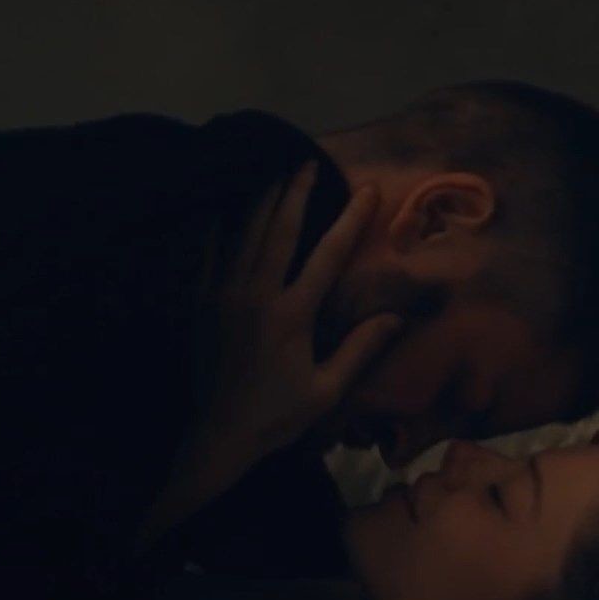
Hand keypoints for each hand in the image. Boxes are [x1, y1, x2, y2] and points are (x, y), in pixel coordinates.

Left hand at [140, 163, 402, 547]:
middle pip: (278, 231)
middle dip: (295, 194)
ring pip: (244, 235)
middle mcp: (256, 295)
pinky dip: (218, 229)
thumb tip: (396, 317)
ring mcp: (223, 296)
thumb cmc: (278, 416)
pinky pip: (210, 255)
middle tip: (307, 163)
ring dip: (261, 202)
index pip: (327, 256)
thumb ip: (360, 350)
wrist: (217, 436)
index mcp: (291, 314)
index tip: (367, 191)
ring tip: (273, 175)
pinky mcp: (202, 304)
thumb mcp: (327, 389)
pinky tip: (222, 209)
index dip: (350, 220)